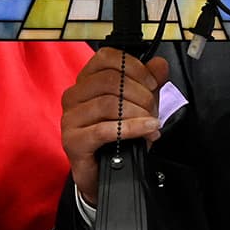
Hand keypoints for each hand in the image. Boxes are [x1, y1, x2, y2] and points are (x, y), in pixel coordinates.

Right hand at [60, 48, 168, 204]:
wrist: (107, 172)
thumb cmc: (118, 136)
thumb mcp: (140, 103)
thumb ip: (150, 81)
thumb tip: (159, 64)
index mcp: (87, 80)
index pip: (107, 58)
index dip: (134, 67)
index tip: (151, 83)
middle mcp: (74, 95)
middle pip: (111, 81)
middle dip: (141, 95)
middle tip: (153, 111)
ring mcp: (70, 118)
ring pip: (109, 103)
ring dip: (138, 114)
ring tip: (151, 125)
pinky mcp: (72, 140)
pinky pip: (105, 129)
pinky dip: (132, 129)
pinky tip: (148, 131)